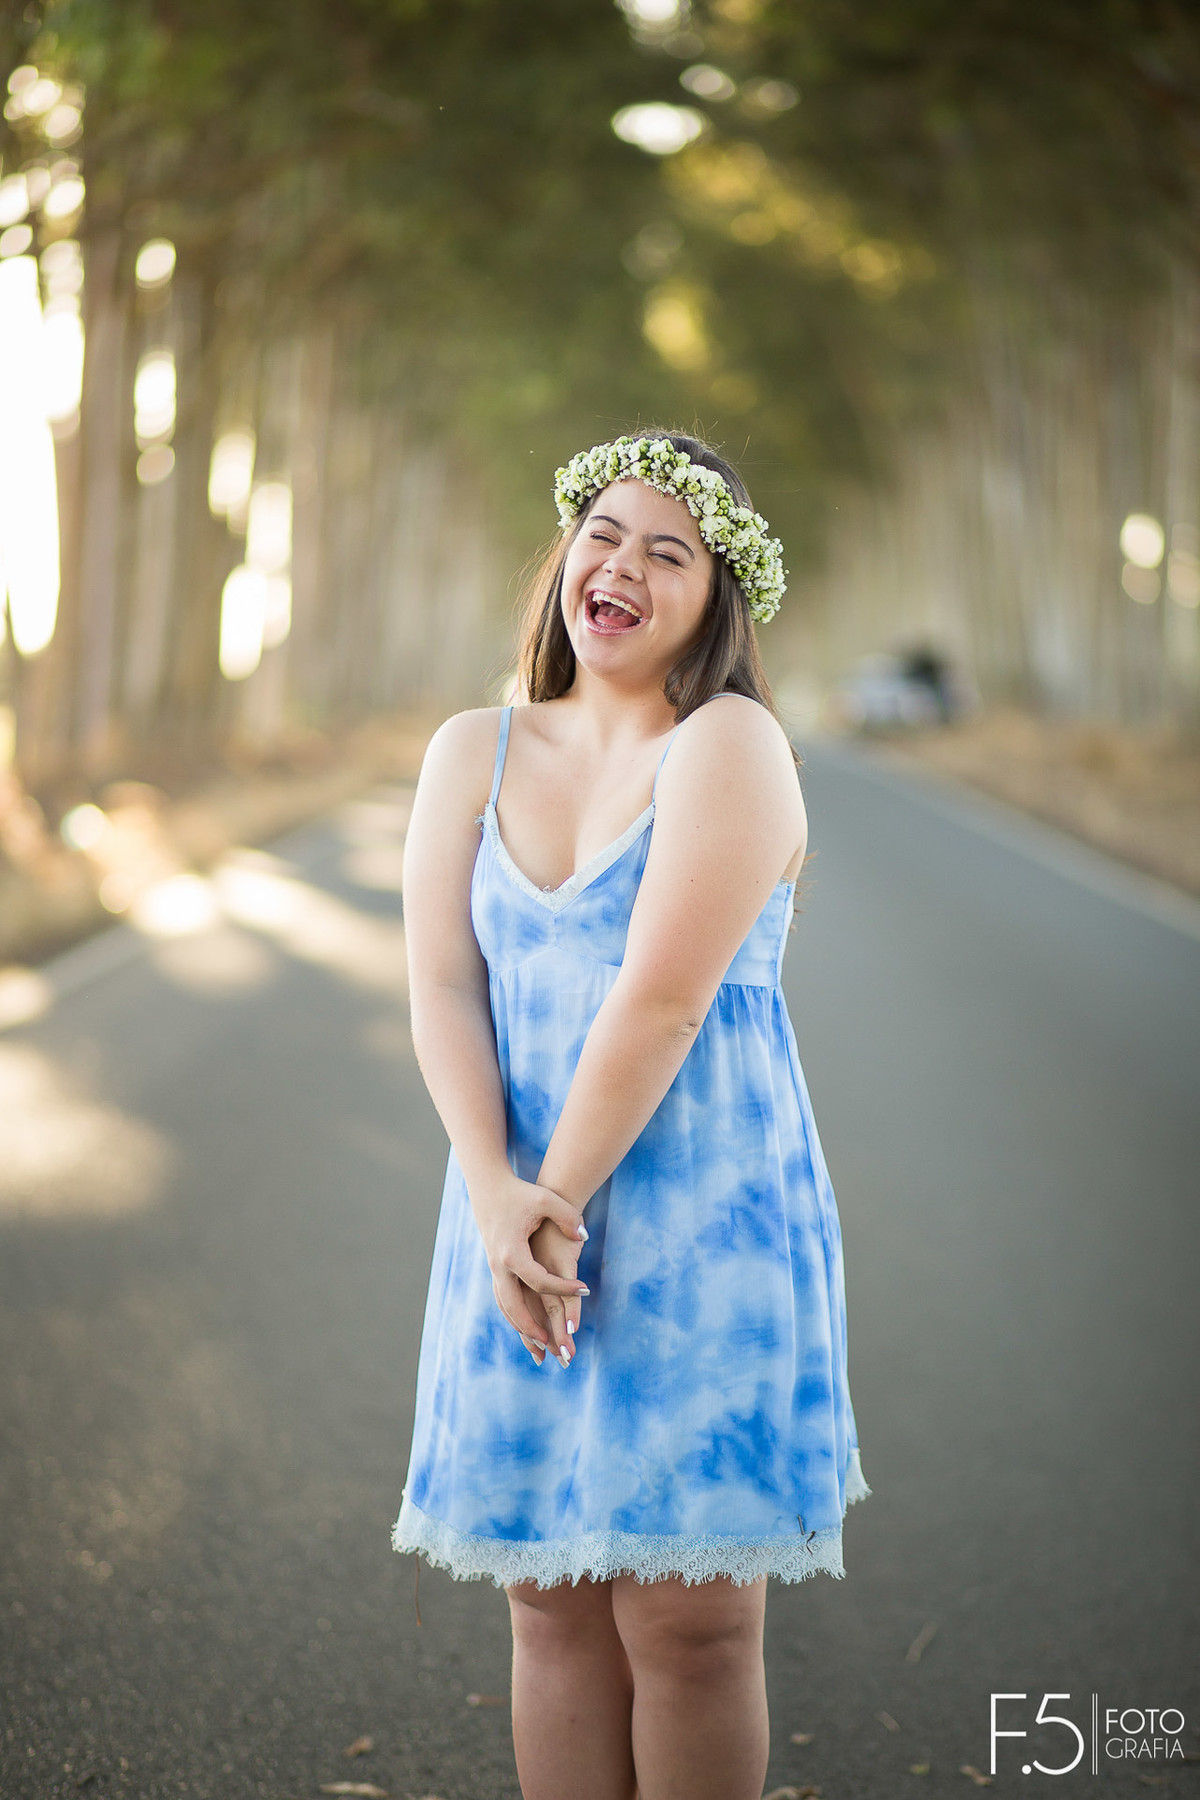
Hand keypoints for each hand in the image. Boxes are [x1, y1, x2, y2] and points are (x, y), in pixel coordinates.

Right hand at [468, 1167, 587, 1358]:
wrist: (490, 1188)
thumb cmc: (520, 1193)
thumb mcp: (546, 1200)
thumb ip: (568, 1217)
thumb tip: (583, 1237)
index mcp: (512, 1253)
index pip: (541, 1281)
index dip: (564, 1288)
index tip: (586, 1288)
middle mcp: (499, 1266)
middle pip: (515, 1306)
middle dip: (534, 1327)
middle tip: (555, 1343)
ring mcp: (494, 1268)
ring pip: (505, 1306)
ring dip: (521, 1327)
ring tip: (541, 1346)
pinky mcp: (495, 1267)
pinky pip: (502, 1298)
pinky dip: (513, 1316)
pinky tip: (526, 1325)